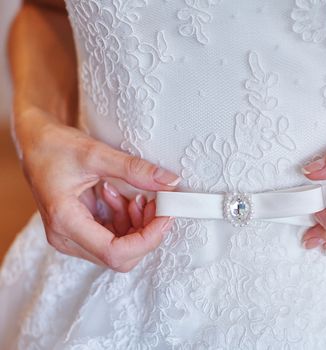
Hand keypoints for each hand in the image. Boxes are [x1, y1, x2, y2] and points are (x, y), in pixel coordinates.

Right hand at [15, 108, 179, 271]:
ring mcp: (73, 236)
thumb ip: (134, 169)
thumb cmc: (53, 146)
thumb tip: (169, 182)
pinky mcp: (82, 230)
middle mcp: (66, 238)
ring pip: (120, 249)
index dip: (147, 239)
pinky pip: (114, 237)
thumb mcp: (95, 153)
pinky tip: (124, 198)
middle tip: (157, 204)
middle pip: (120, 257)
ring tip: (137, 196)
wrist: (35, 143)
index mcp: (65, 222)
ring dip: (138, 225)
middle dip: (146, 233)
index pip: (114, 252)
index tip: (166, 215)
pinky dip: (128, 220)